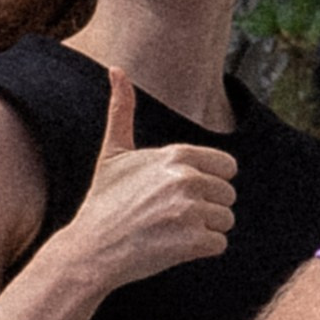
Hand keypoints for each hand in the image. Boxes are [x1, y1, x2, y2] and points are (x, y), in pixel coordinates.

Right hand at [61, 67, 236, 294]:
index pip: (227, 167)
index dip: (208, 182)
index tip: (180, 193)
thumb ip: (122, 110)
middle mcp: (186, 178)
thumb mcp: (113, 153)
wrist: (91, 249)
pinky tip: (173, 247)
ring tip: (172, 232)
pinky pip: (219, 244)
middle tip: (172, 216)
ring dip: (205, 230)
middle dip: (207, 208)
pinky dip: (200, 250)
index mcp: (176, 155)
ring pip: (225, 220)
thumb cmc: (104, 202)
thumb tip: (116, 69)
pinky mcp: (191, 242)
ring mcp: (189, 211)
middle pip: (228, 195)